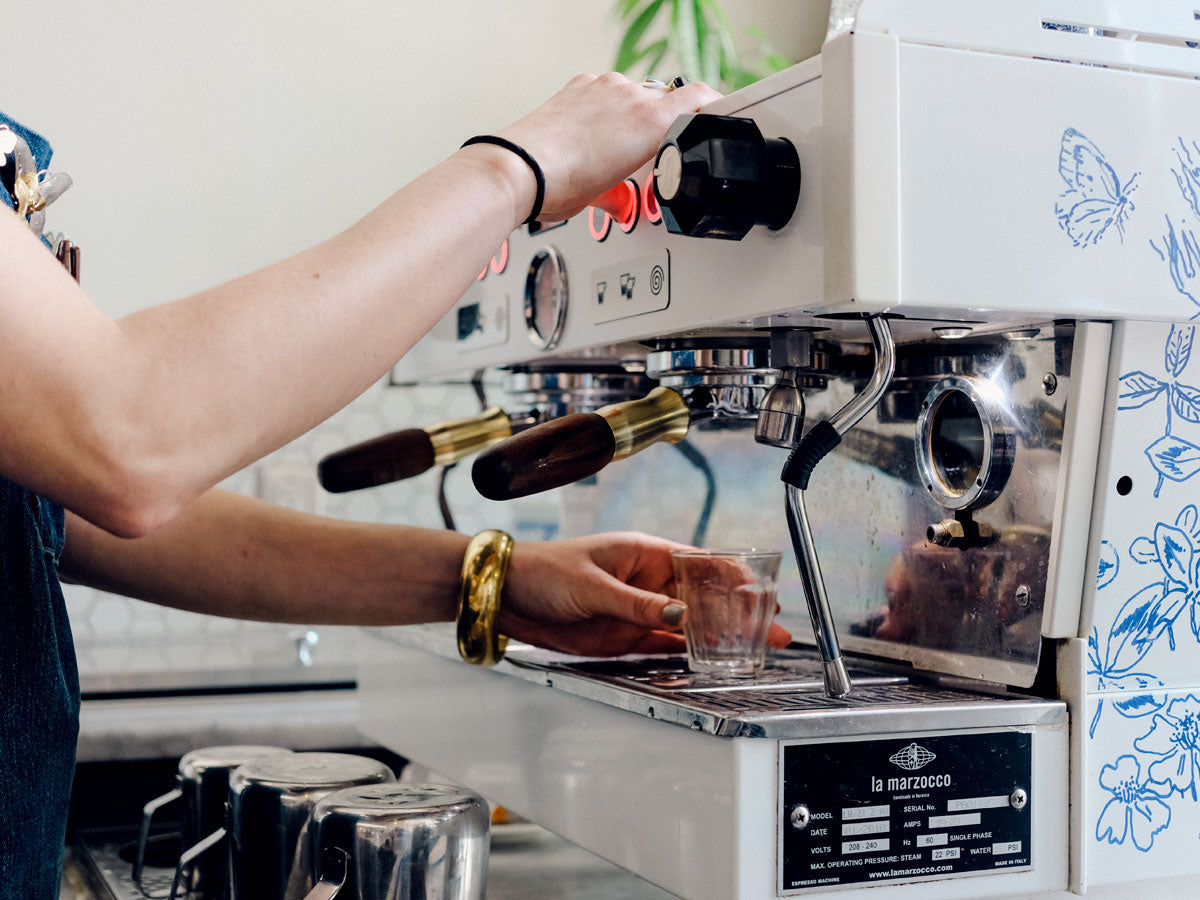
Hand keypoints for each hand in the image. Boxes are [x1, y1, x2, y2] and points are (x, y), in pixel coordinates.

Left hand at [495, 73, 721, 221]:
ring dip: (627, 120)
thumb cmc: (561, 185)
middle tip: (645, 156)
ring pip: (631, 97)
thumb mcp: (610, 194)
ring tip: (608, 152)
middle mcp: (630, 95)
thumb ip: (630, 186)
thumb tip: (623, 196)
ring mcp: (602, 86)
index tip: (711, 117)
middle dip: (657, 128)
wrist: (519, 170)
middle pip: (663, 103)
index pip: (700, 97)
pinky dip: (601, 112)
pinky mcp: (578, 85)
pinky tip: (588, 137)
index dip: (711, 107)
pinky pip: (603, 93)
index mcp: (650, 120)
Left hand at [498, 531, 790, 656]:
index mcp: (645, 554)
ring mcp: (641, 610)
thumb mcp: (592, 585)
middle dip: (740, 613)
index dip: (735, 577)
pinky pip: (668, 645)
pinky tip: (715, 660)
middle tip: (772, 630)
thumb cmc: (544, 571)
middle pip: (705, 598)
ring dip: (722, 637)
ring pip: (692, 625)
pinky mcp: (627, 635)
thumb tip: (679, 616)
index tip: (761, 592)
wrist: (509, 594)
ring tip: (756, 650)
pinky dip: (691, 654)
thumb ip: (637, 604)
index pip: (701, 562)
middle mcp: (649, 582)